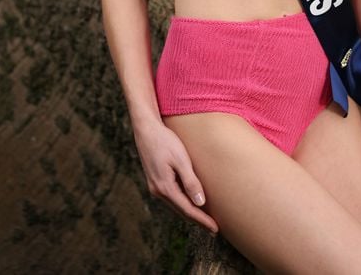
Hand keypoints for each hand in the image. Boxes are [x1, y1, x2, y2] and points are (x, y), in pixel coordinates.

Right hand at [133, 120, 218, 235]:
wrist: (146, 129)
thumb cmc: (165, 141)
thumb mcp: (181, 160)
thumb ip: (190, 182)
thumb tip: (200, 203)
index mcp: (165, 188)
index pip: (187, 210)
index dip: (202, 220)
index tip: (215, 230)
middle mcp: (158, 191)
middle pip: (181, 211)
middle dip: (197, 221)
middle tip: (213, 230)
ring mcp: (155, 187)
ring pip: (176, 205)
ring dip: (190, 213)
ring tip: (205, 219)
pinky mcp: (155, 181)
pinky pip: (171, 198)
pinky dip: (183, 203)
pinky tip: (190, 203)